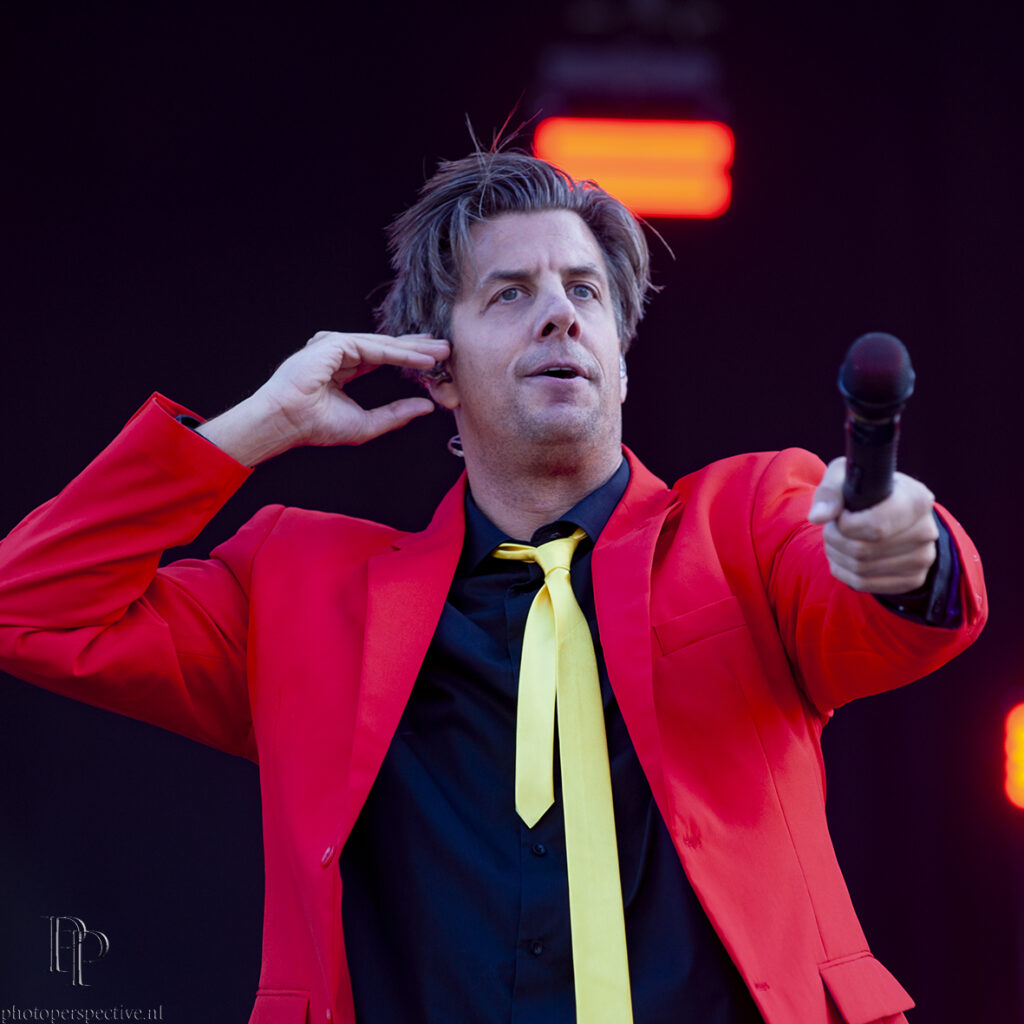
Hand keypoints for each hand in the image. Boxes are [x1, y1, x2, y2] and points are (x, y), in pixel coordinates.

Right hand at [197, 331, 449, 464]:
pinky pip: (375, 347)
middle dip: (417, 348)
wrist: (288, 423)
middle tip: (446, 348)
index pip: (382, 358)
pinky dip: (400, 354)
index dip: (408, 358)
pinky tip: (421, 359)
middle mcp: (340, 353)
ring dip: (414, 349)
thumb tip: (427, 406)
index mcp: (343, 368)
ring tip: (440, 352)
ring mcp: (336, 345)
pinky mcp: (335, 343)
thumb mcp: (367, 424)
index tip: (433, 360)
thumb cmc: (317, 426)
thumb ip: (396, 414)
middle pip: (386, 347)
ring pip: (383, 344)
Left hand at [807, 457, 938, 593]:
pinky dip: (844, 572)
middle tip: (832, 528)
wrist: (891, 512)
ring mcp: (923, 558)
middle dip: (835, 540)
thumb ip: (830, 492)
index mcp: (917, 499)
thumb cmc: (865, 491)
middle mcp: (926, 531)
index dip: (846, 525)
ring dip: (837, 555)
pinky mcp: (913, 579)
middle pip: (863, 550)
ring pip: (861, 569)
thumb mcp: (846, 477)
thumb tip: (818, 517)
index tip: (840, 516)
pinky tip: (843, 556)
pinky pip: (865, 584)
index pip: (876, 526)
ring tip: (835, 540)